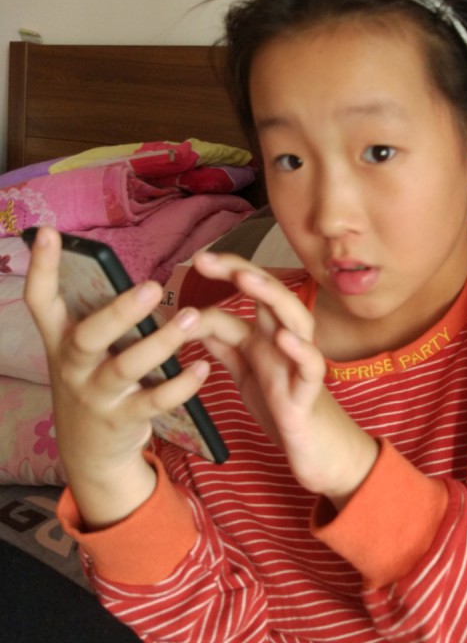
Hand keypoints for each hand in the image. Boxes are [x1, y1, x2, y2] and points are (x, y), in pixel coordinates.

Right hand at [23, 227, 209, 527]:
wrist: (90, 453)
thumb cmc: (95, 385)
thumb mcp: (84, 354)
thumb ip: (97, 320)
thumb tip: (123, 276)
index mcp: (61, 342)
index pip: (41, 302)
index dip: (43, 269)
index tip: (51, 233)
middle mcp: (73, 367)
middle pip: (88, 336)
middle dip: (119, 312)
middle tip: (153, 288)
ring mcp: (96, 396)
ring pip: (125, 368)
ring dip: (161, 343)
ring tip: (194, 319)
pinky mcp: (122, 420)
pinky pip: (154, 401)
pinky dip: (180, 385)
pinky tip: (203, 368)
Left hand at [192, 252, 378, 508]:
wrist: (320, 453)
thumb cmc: (285, 409)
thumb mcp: (247, 374)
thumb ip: (227, 347)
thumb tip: (196, 321)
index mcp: (267, 337)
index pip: (248, 296)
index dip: (226, 275)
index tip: (197, 260)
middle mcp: (285, 342)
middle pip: (270, 297)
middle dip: (242, 273)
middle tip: (207, 259)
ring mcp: (299, 364)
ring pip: (295, 320)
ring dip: (272, 298)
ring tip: (246, 280)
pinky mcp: (308, 394)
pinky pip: (310, 366)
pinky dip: (299, 349)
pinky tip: (283, 337)